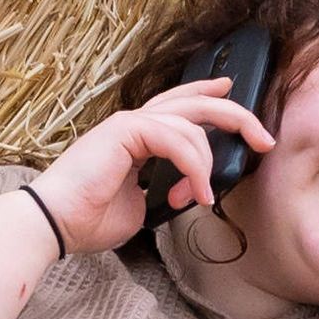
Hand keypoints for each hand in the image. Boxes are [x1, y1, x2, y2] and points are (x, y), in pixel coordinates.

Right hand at [27, 75, 277, 257]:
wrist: (55, 223)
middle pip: (194, 103)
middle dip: (234, 115)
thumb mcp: (141, 206)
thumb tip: (189, 191)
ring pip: (190, 124)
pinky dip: (192, 166)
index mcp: (136, 136)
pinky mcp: (125, 130)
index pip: (179, 106)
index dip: (208, 95)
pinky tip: (193, 191)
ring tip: (201, 196)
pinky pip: (175, 139)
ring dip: (206, 163)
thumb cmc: (88, 218)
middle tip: (262, 138)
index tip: (234, 96)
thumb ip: (166, 192)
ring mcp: (128, 123)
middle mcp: (133, 123)